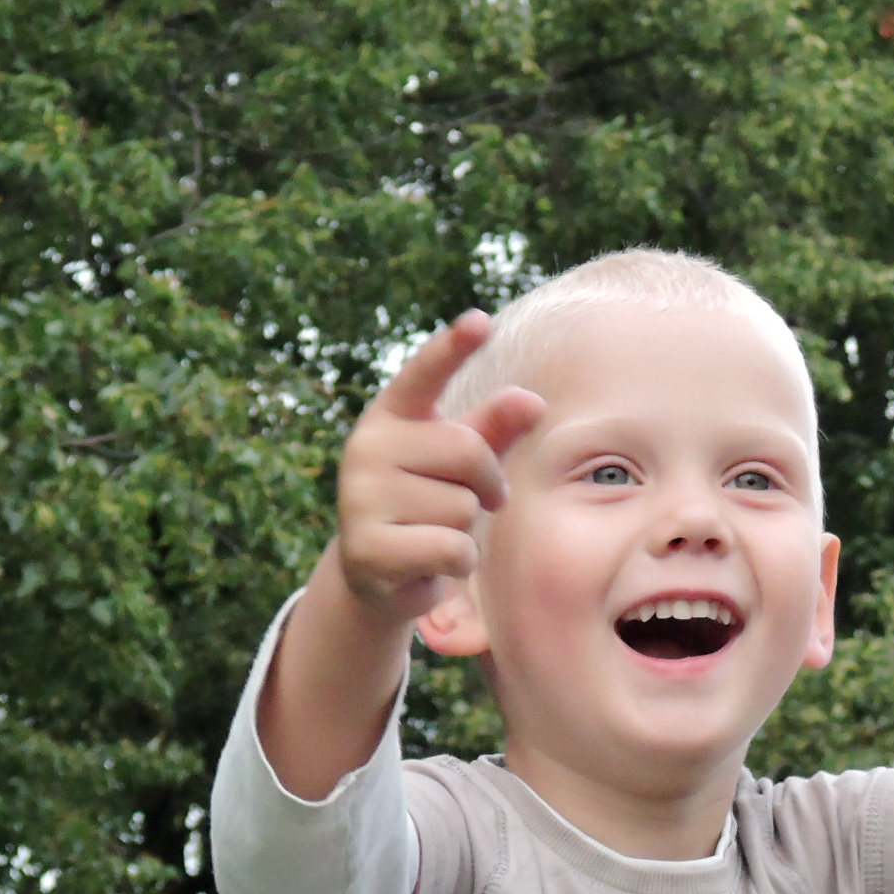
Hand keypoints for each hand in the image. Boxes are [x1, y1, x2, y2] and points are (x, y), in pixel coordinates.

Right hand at [335, 310, 544, 624]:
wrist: (377, 572)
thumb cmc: (429, 500)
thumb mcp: (464, 461)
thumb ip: (495, 427)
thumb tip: (533, 402)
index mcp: (391, 414)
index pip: (425, 373)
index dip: (453, 348)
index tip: (483, 321)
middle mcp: (366, 447)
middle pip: (469, 450)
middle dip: (487, 483)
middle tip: (474, 502)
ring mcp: (360, 498)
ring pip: (462, 507)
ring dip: (465, 529)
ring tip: (432, 532)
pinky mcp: (368, 549)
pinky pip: (453, 549)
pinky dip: (458, 562)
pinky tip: (429, 562)